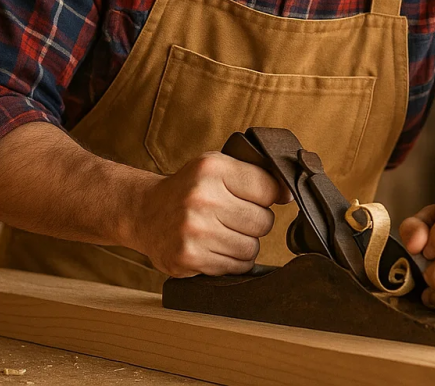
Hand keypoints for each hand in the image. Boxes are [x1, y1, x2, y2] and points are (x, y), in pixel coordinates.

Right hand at [129, 152, 291, 277]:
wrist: (144, 212)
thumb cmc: (188, 189)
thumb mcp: (215, 167)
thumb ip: (253, 174)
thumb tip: (290, 194)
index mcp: (212, 169)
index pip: (269, 188)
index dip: (268, 196)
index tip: (257, 198)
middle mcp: (201, 198)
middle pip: (263, 222)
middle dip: (254, 222)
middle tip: (232, 216)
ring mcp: (194, 230)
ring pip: (252, 248)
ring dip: (243, 244)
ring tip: (222, 232)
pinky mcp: (189, 258)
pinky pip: (235, 266)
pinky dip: (231, 261)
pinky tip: (214, 248)